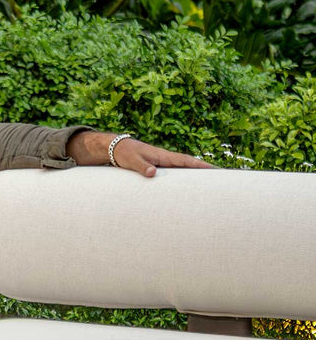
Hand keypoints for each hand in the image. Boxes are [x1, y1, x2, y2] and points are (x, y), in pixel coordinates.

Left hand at [66, 131, 213, 177]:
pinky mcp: (158, 169)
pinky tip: (188, 191)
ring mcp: (163, 165)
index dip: (201, 166)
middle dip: (206, 173)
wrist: (116, 149)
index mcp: (164, 156)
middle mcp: (167, 160)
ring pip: (184, 172)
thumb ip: (142, 166)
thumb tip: (153, 174)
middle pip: (190, 167)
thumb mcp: (132, 160)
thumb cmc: (125, 153)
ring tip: (211, 189)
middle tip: (223, 181)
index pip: (187, 161)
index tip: (216, 170)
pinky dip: (183, 181)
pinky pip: (174, 176)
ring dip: (196, 179)